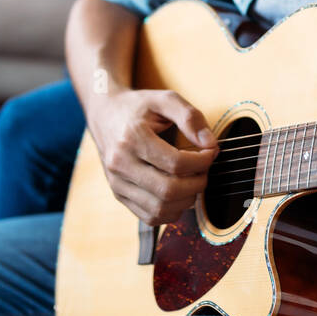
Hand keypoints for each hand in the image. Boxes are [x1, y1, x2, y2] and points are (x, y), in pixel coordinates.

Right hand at [87, 88, 218, 225]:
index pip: (176, 163)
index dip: (202, 161)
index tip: (211, 152)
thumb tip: (210, 144)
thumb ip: (190, 117)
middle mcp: (120, 164)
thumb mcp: (165, 99)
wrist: (105, 114)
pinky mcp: (119, 195)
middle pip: (168, 190)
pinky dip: (171, 211)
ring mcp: (118, 183)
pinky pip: (150, 217)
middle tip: (204, 170)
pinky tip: (179, 194)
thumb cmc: (138, 107)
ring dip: (186, 200)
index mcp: (132, 138)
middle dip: (197, 183)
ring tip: (193, 181)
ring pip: (160, 209)